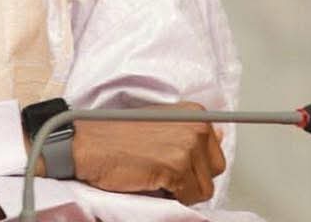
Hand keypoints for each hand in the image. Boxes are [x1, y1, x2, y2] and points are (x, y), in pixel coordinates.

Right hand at [69, 101, 225, 205]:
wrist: (91, 145)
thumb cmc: (119, 135)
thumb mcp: (160, 122)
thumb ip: (190, 128)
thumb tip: (220, 135)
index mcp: (194, 113)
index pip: (215, 153)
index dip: (195, 164)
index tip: (177, 162)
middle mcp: (196, 125)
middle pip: (214, 171)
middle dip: (192, 177)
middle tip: (164, 168)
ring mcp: (187, 145)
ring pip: (204, 189)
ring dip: (181, 189)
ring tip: (156, 171)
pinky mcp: (177, 166)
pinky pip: (189, 197)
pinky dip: (171, 196)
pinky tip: (152, 178)